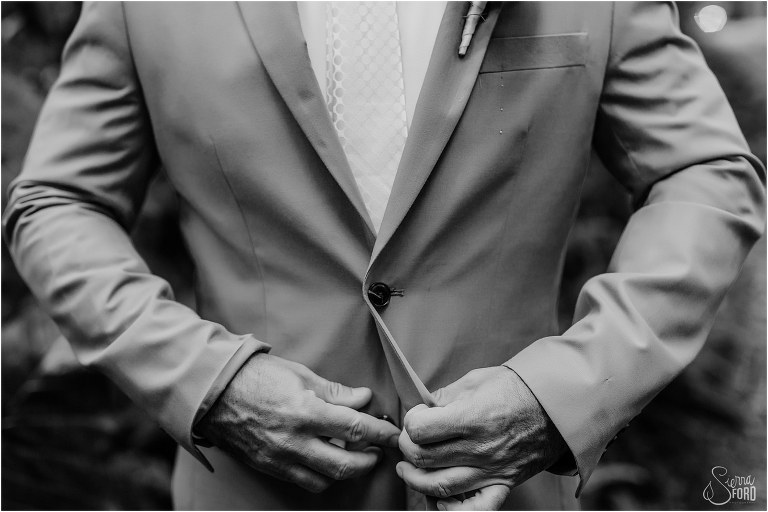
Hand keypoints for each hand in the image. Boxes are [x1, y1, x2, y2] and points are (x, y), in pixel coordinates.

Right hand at [196, 353, 400, 492]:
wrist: (213, 392)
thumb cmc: (258, 376)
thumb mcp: (301, 375)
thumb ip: (335, 391)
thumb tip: (364, 399)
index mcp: (306, 412)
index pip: (357, 429)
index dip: (382, 434)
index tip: (394, 434)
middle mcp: (295, 441)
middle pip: (346, 465)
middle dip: (370, 460)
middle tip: (378, 449)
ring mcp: (280, 459)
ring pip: (326, 480)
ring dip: (346, 471)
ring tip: (354, 456)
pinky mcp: (269, 468)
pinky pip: (304, 481)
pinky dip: (322, 476)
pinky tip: (326, 460)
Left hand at [397, 366, 567, 509]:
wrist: (557, 405)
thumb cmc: (517, 388)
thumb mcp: (477, 380)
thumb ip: (445, 396)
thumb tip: (422, 409)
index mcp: (473, 417)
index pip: (420, 430)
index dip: (411, 421)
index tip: (416, 416)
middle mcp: (481, 448)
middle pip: (424, 458)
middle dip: (408, 447)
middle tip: (411, 438)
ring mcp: (492, 470)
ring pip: (440, 486)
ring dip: (416, 478)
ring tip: (409, 467)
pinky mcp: (503, 483)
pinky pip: (477, 509)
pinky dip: (454, 510)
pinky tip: (440, 501)